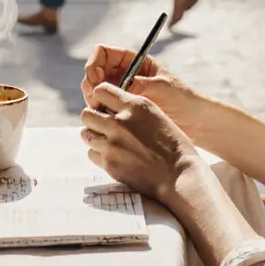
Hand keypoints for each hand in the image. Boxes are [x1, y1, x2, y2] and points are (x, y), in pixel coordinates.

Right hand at [81, 45, 208, 139]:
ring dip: (92, 99)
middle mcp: (124, 74)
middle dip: (90, 83)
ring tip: (101, 110)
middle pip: (94, 72)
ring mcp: (121, 92)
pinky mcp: (121, 110)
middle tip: (94, 98)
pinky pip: (102, 108)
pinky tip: (106, 120)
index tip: (96, 76)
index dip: (95, 62)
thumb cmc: (182, 98)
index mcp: (134, 61)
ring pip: (95, 91)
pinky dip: (99, 112)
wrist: (193, 120)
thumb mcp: (162, 87)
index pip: (104, 53)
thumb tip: (117, 84)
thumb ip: (139, 83)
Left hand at [81, 82, 205, 203]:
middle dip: (93, 118)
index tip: (104, 105)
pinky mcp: (109, 164)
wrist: (179, 175)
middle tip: (103, 125)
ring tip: (109, 141)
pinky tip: (114, 155)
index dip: (100, 97)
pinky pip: (91, 153)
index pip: (100, 90)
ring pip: (85, 134)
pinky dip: (99, 154)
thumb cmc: (173, 144)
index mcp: (134, 106)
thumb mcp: (156, 115)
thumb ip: (132, 108)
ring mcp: (112, 144)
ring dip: (95, 136)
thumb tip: (111, 106)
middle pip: (86, 114)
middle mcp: (119, 123)